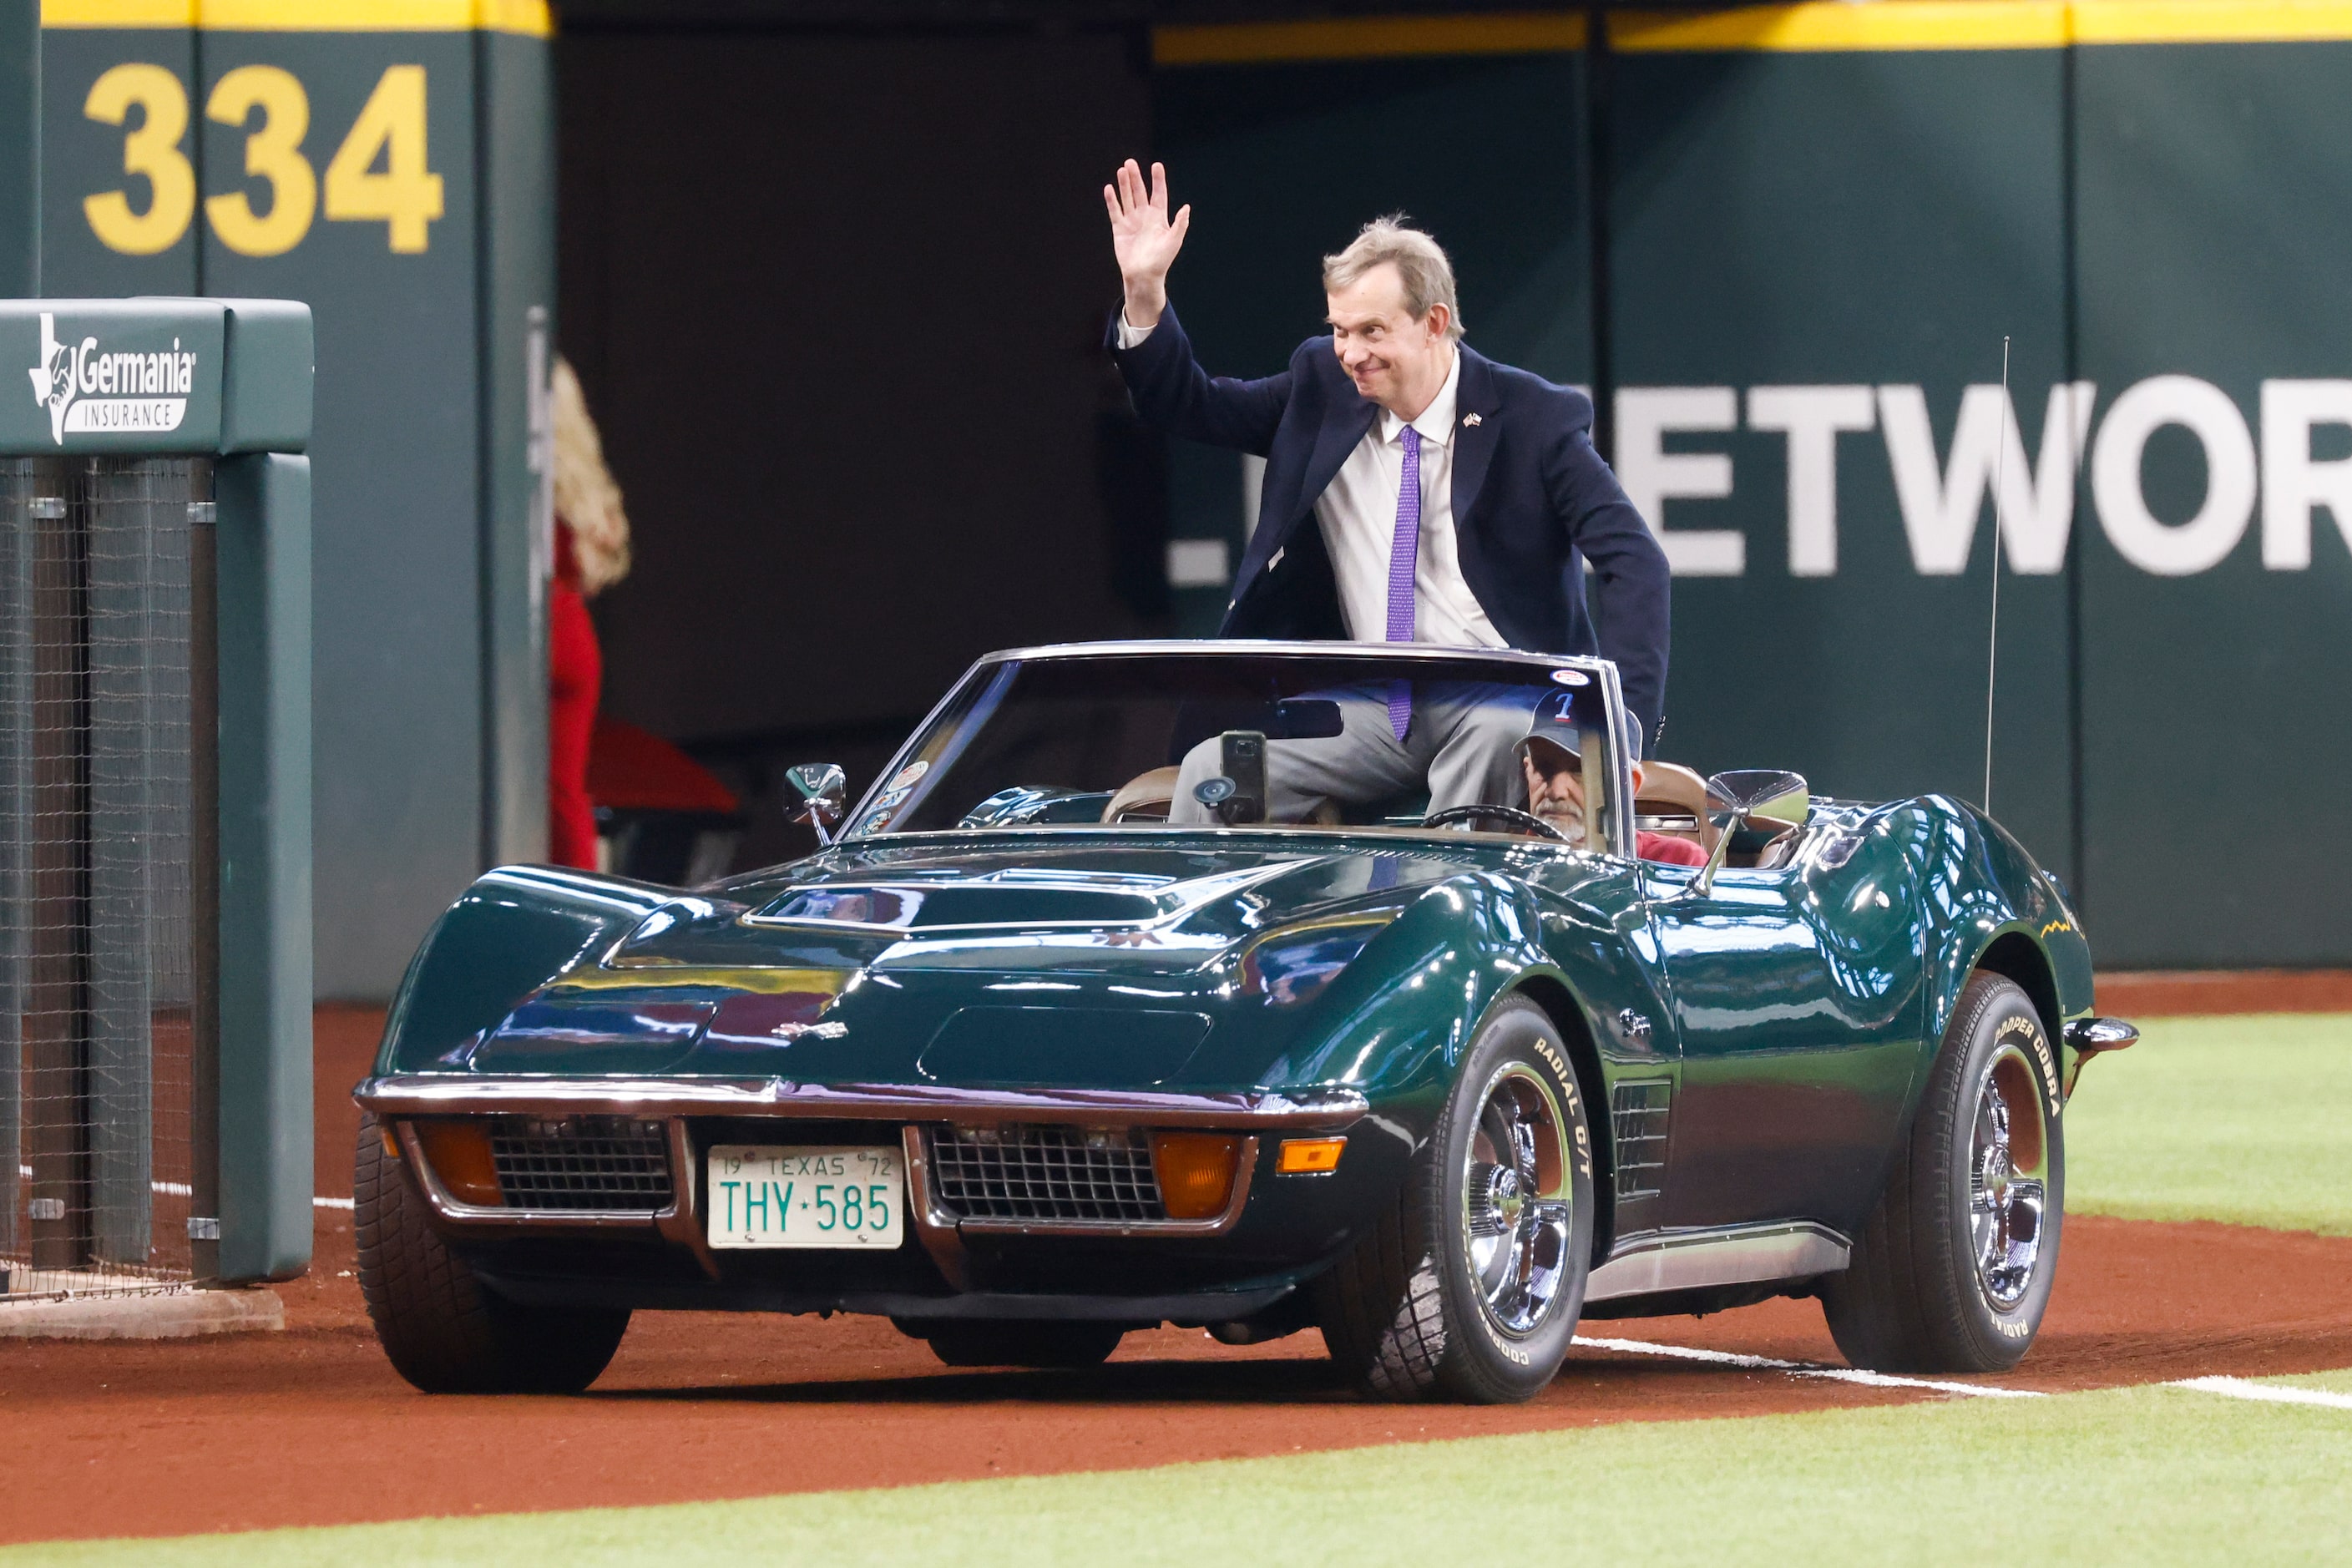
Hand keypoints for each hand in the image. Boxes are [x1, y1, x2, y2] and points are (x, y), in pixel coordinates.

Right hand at [1102, 158, 1189, 329]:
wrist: (1143, 276)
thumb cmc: (1161, 261)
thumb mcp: (1174, 242)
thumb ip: (1180, 224)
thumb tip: (1187, 207)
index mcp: (1159, 217)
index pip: (1158, 193)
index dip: (1158, 180)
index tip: (1156, 165)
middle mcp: (1144, 216)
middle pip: (1140, 192)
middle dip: (1135, 177)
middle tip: (1130, 163)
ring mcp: (1131, 221)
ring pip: (1127, 198)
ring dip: (1124, 185)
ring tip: (1122, 170)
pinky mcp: (1119, 229)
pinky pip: (1115, 211)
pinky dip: (1112, 201)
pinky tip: (1109, 188)